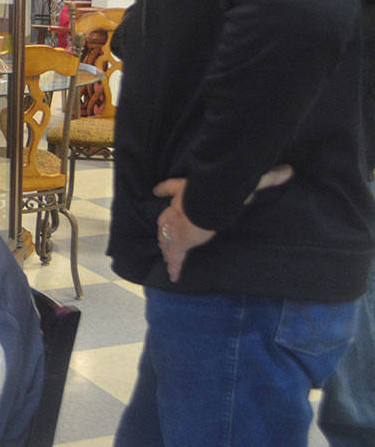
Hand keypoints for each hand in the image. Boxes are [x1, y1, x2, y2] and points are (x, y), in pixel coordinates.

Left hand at [152, 166, 291, 281]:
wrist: (202, 204)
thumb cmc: (217, 191)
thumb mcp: (242, 182)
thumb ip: (266, 177)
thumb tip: (289, 170)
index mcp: (185, 193)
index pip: (172, 189)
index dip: (165, 190)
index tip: (157, 191)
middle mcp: (176, 210)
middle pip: (165, 219)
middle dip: (165, 226)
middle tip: (163, 233)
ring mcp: (175, 228)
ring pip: (166, 237)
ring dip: (166, 244)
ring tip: (165, 252)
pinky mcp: (179, 243)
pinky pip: (176, 257)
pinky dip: (174, 267)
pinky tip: (173, 276)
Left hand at [152, 178, 214, 282]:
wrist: (201, 204)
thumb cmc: (193, 194)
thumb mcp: (177, 186)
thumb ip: (166, 188)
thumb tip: (155, 191)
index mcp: (169, 213)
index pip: (164, 223)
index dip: (164, 228)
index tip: (164, 231)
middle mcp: (168, 226)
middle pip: (164, 237)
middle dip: (164, 242)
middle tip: (164, 248)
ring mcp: (174, 238)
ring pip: (168, 249)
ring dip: (168, 255)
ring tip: (168, 261)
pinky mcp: (181, 247)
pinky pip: (176, 260)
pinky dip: (174, 269)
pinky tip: (173, 277)